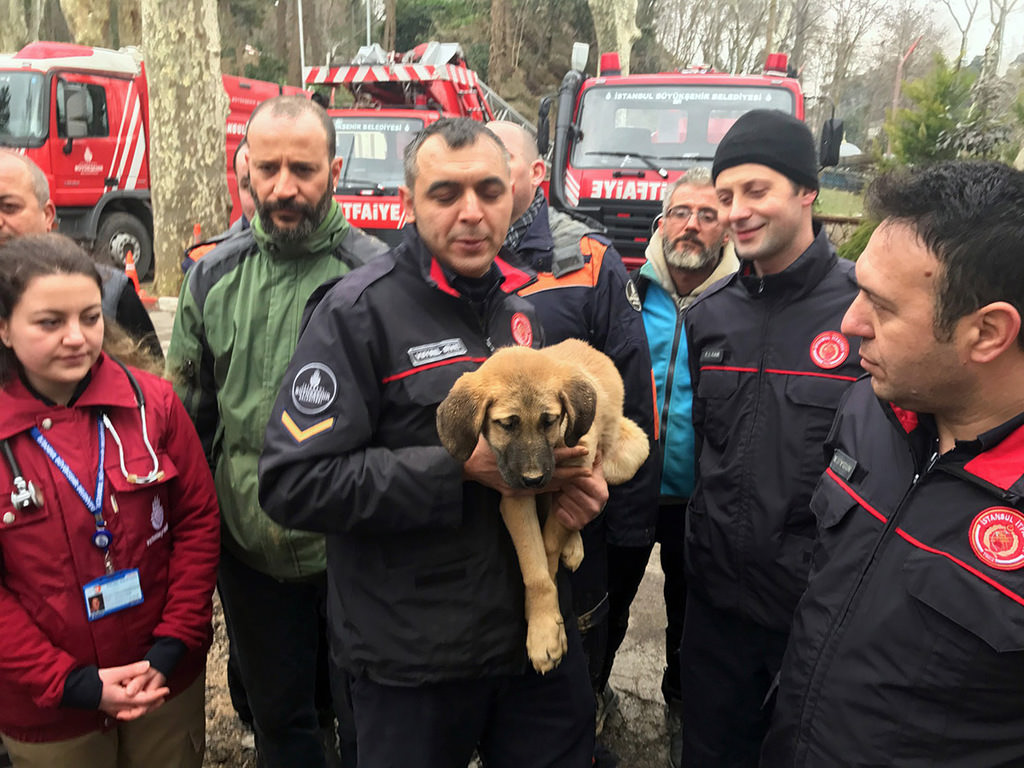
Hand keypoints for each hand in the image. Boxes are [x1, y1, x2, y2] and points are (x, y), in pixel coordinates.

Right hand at [98, 661, 168, 720]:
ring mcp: (113, 710)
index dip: (157, 694)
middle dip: (153, 703)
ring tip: (152, 702)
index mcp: (123, 699)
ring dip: (144, 707)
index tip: (166, 690)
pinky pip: (125, 713)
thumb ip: (132, 670)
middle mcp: (119, 707)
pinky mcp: (108, 709)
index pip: (145, 699)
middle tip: (163, 697)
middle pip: (141, 708)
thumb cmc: (94, 681)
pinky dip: (133, 710)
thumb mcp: (114, 673)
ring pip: (133, 712)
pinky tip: (134, 707)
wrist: (76, 690)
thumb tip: (148, 665)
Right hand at [462, 436, 589, 495]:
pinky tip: (561, 485)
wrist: (463, 467)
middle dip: (573, 470)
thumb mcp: (499, 434)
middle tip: (591, 466)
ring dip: (566, 480)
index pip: (551, 459)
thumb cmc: (481, 447)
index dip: (569, 455)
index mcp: (522, 462)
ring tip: (583, 476)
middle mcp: (523, 478)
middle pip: (554, 474)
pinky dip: (550, 488)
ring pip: (548, 485)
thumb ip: (515, 428)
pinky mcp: (513, 493)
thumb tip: (530, 413)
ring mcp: (518, 488)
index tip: (585, 450)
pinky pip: (536, 491)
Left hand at [551, 453, 607, 530]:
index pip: (581, 478)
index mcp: (601, 492)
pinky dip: (556, 506)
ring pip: (562, 499)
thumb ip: (594, 460)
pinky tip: (560, 502)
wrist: (587, 512)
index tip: (564, 469)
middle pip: (569, 488)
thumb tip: (595, 445)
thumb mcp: (594, 474)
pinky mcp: (575, 525)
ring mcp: (586, 518)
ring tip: (561, 491)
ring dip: (558, 493)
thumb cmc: (588, 488)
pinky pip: (558, 511)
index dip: (571, 473)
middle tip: (559, 480)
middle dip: (562, 482)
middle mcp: (596, 507)